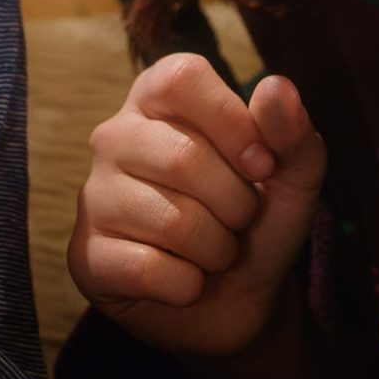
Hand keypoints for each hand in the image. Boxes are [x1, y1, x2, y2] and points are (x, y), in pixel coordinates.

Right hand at [68, 53, 327, 357]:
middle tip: (238, 219)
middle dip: (236, 204)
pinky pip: (147, 269)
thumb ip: (292, 132)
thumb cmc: (257, 222)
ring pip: (171, 221)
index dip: (233, 122)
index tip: (261, 164)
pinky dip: (187, 285)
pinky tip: (183, 279)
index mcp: (158, 99)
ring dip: (216, 250)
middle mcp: (114, 137)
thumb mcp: (292, 176)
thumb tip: (277, 88)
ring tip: (212, 250)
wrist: (238, 301)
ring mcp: (93, 196)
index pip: (182, 78)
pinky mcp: (85, 256)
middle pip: (182, 157)